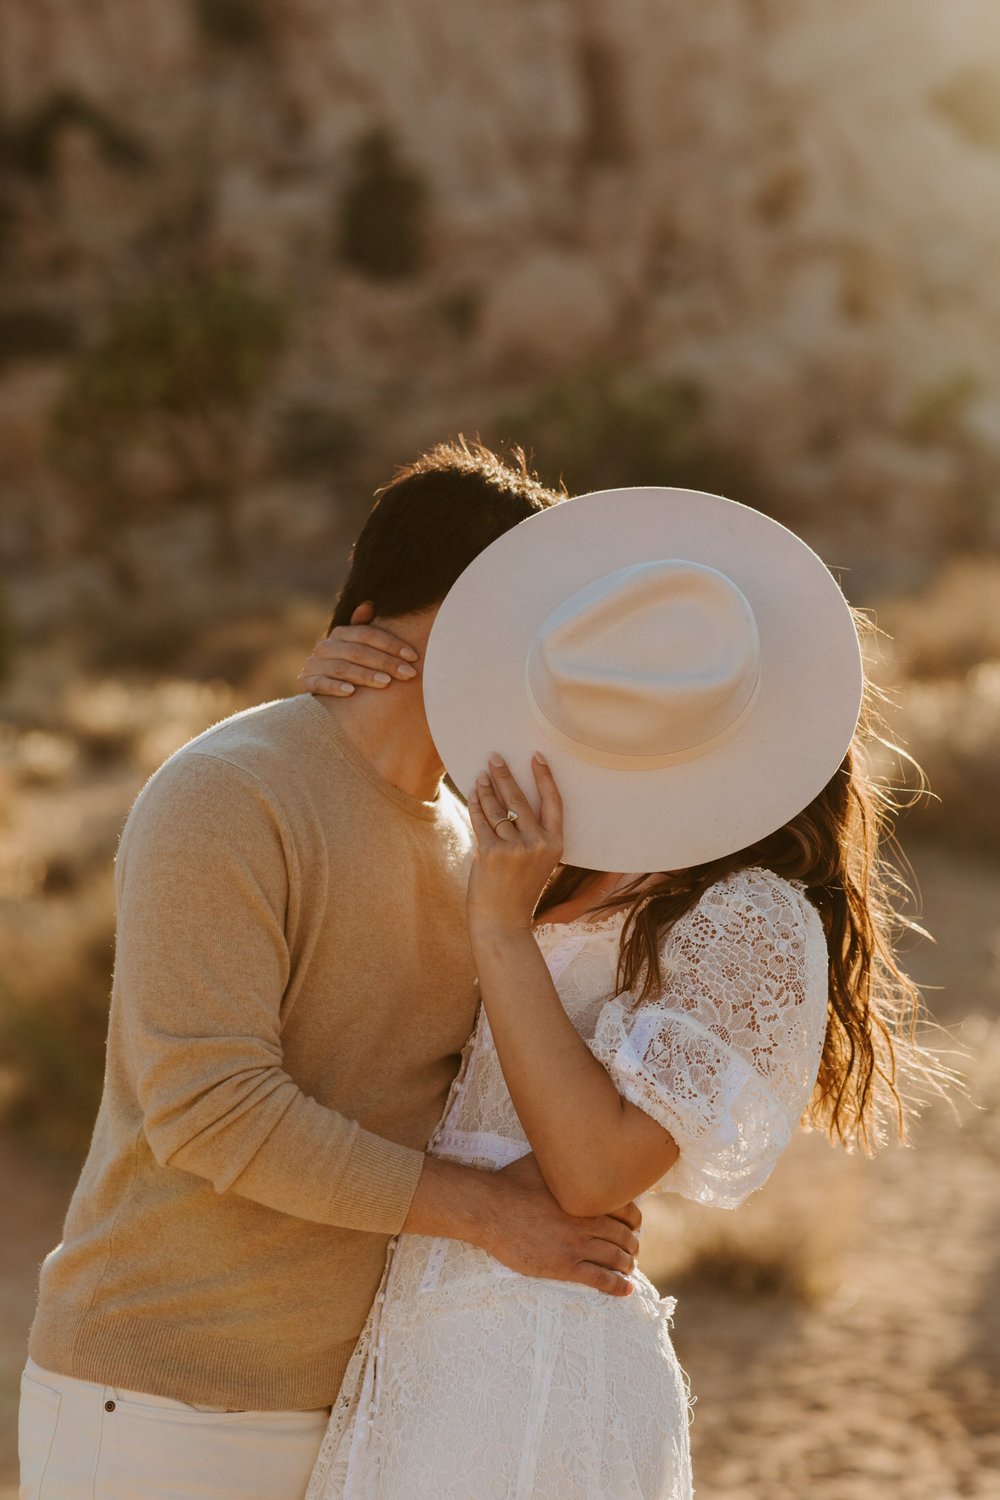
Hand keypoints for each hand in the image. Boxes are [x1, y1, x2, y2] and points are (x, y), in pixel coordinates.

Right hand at [296, 601, 418, 696]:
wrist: (318, 699)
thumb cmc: (347, 672)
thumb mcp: (356, 650)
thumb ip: (363, 630)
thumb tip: (369, 603)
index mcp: (340, 634)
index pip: (367, 634)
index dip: (391, 644)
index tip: (413, 657)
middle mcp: (325, 647)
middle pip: (358, 651)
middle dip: (386, 662)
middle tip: (408, 673)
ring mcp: (313, 665)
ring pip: (341, 667)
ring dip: (365, 675)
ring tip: (386, 683)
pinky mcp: (304, 684)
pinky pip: (319, 684)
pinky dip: (334, 687)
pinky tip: (351, 692)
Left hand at [467, 754, 562, 935]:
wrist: (502, 922)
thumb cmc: (519, 891)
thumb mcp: (538, 862)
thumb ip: (532, 835)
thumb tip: (511, 798)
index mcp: (555, 845)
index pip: (553, 802)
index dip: (545, 777)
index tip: (535, 756)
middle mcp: (537, 844)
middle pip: (519, 799)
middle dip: (505, 775)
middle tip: (495, 758)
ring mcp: (514, 848)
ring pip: (497, 808)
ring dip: (486, 788)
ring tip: (480, 775)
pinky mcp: (491, 852)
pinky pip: (481, 821)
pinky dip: (476, 805)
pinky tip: (473, 794)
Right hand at [484, 1153, 641, 1295]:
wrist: (489, 1209)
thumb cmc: (512, 1183)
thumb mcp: (542, 1163)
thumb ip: (563, 1161)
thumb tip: (570, 1149)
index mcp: (586, 1196)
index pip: (627, 1211)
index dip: (634, 1221)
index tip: (633, 1227)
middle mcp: (587, 1222)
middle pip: (625, 1237)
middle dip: (632, 1246)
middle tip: (631, 1251)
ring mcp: (576, 1245)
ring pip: (616, 1259)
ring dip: (626, 1266)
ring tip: (628, 1269)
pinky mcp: (563, 1266)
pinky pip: (600, 1279)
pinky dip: (617, 1286)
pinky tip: (625, 1290)